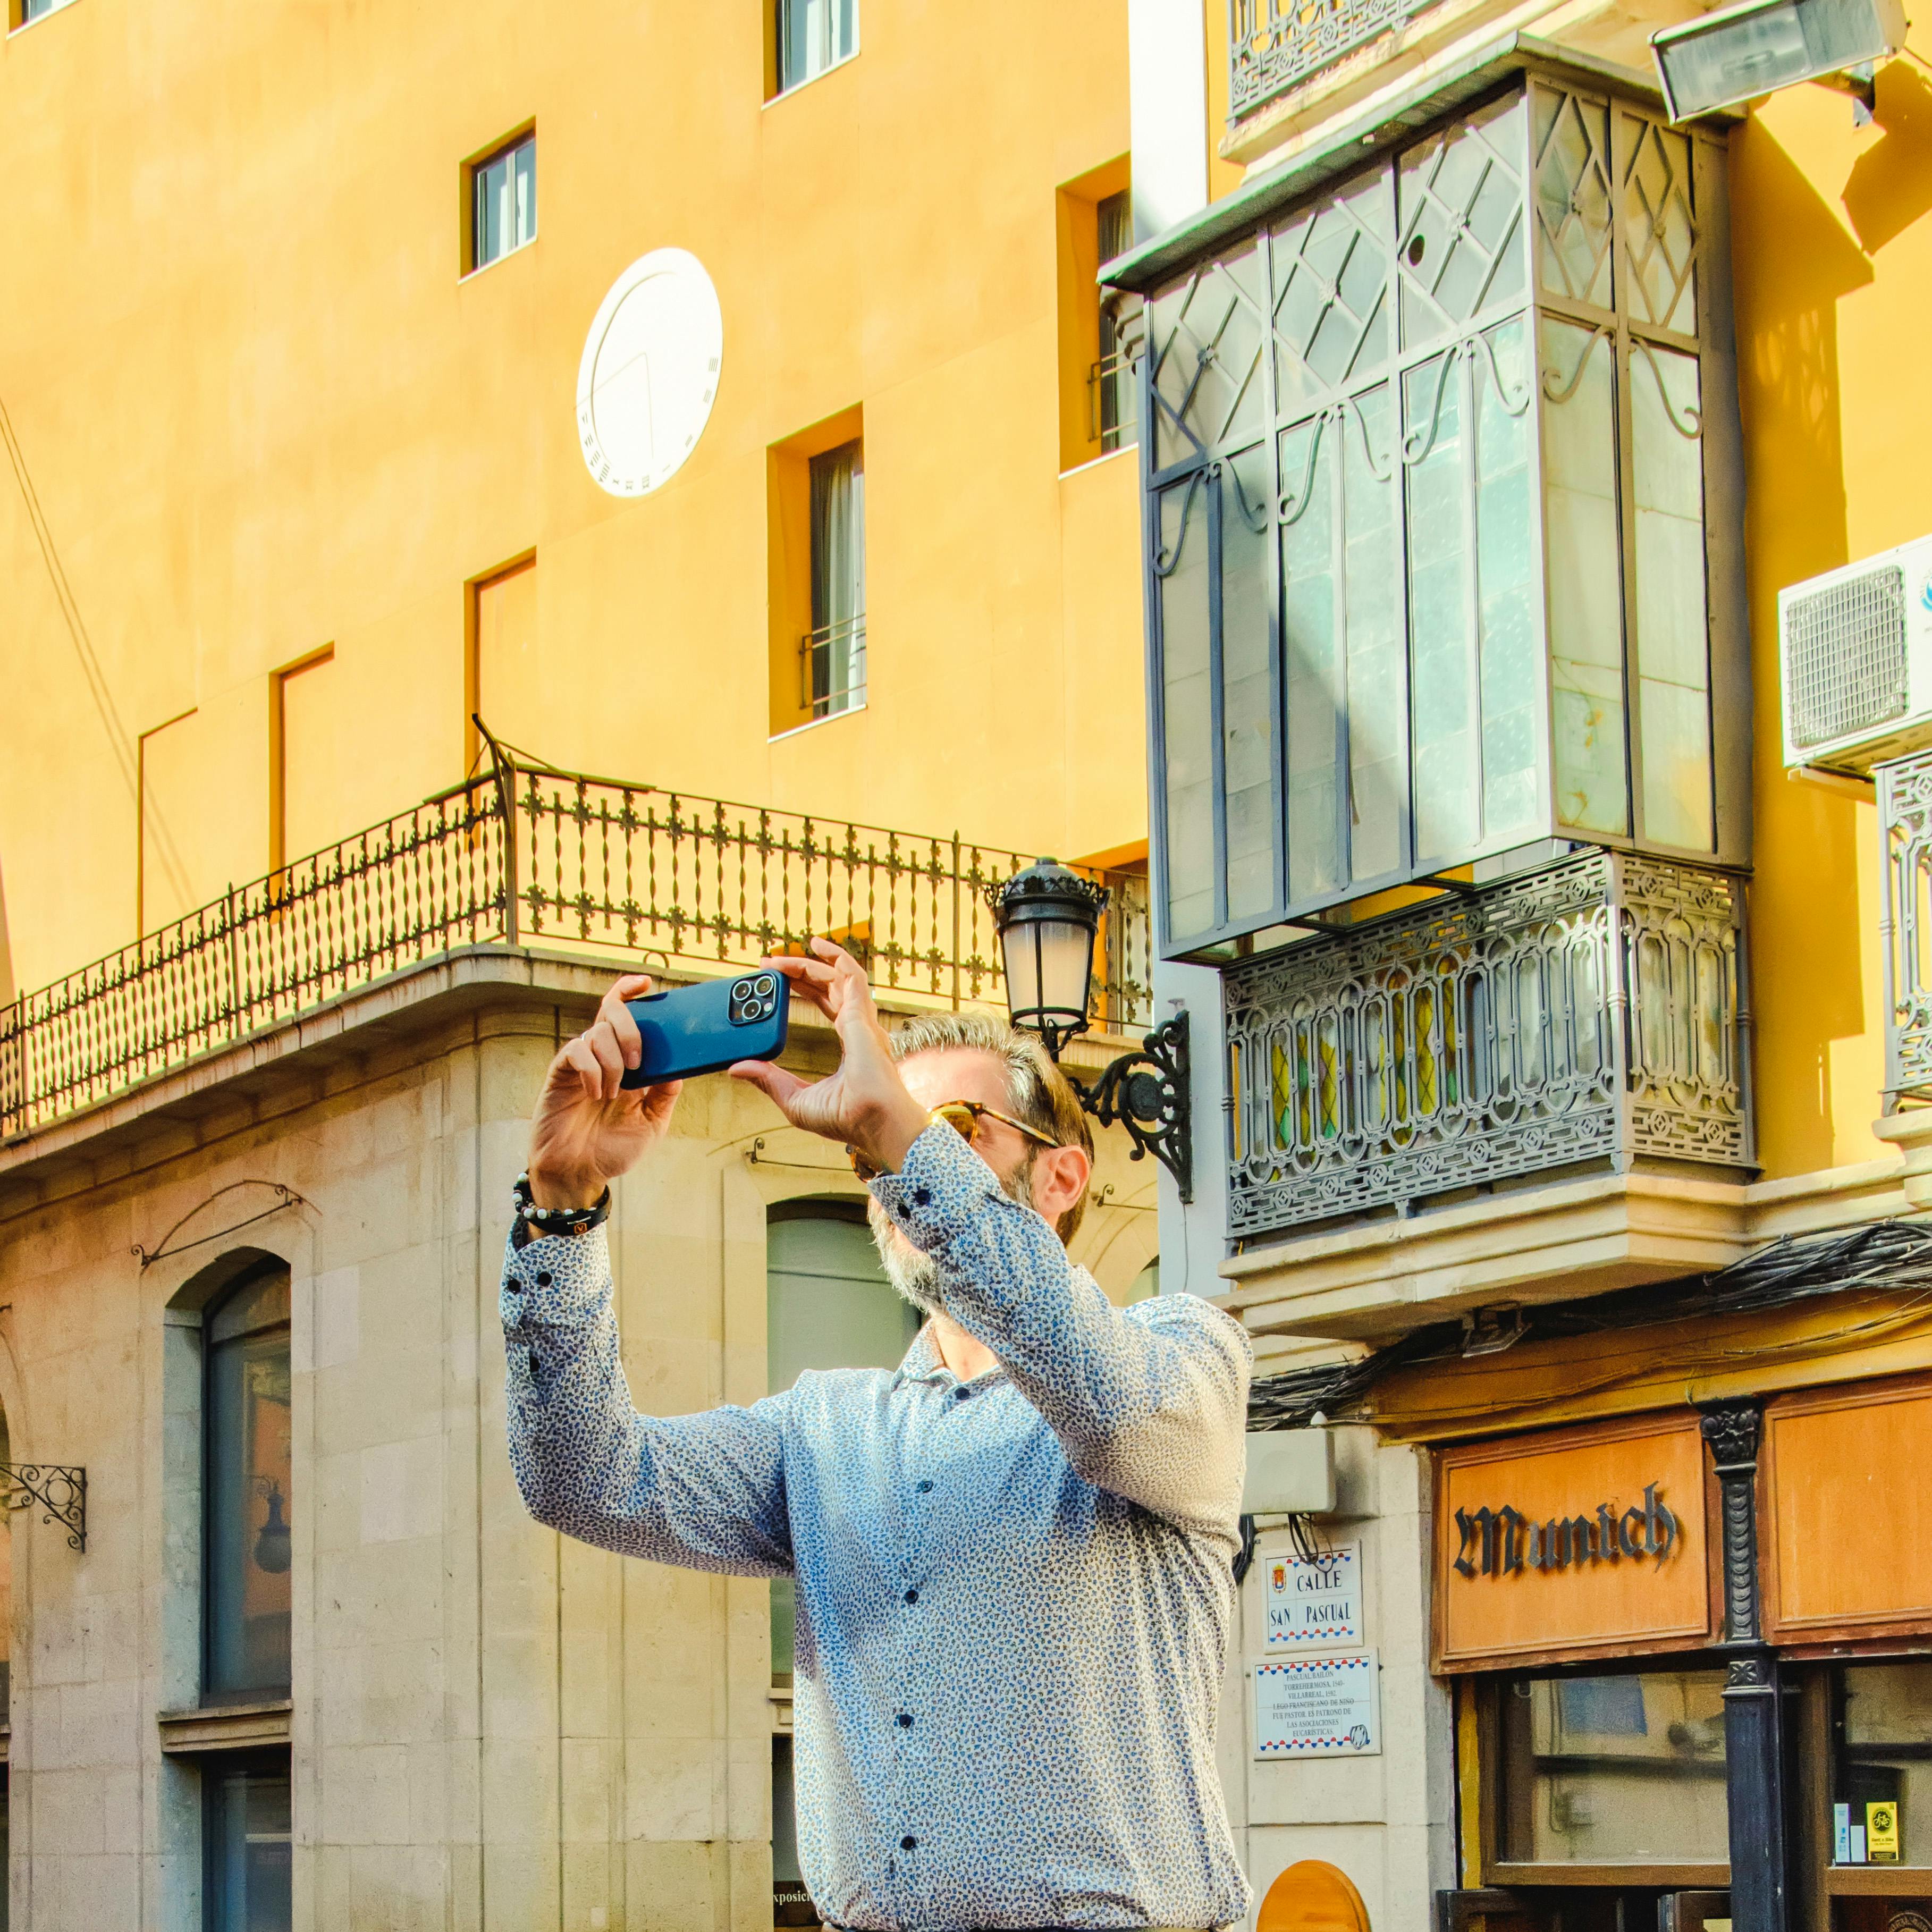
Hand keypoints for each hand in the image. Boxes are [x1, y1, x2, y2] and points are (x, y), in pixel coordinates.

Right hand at [528, 974, 682, 1207]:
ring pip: (597, 1032)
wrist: (579, 1175)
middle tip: (637, 1061)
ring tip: (614, 1094)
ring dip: (613, 1060)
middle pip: (611, 1011)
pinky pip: (575, 1051)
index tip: (646, 983)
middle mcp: (604, 1056)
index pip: (628, 1015)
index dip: (632, 991)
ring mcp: (580, 1063)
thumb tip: (680, 1063)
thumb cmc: (613, 1149)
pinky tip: (597, 1094)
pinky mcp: (560, 1074)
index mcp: (628, 1062)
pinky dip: (592, 1069)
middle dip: (630, 1028)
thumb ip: (666, 1092)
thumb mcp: (652, 1122)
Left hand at [730, 940, 929, 1173]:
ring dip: (810, 962)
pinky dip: (835, 957)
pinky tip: (817, 946)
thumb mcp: (794, 1099)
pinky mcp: (862, 1017)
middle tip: (769, 965)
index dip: (802, 991)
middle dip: (799, 973)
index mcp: (850, 1046)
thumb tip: (737, 1067)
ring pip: (838, 977)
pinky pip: (851, 976)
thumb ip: (768, 1080)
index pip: (827, 1006)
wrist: (873, 1124)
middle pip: (829, 988)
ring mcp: (863, 1022)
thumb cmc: (848, 1119)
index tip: (776, 984)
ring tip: (781, 956)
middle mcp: (859, 1029)